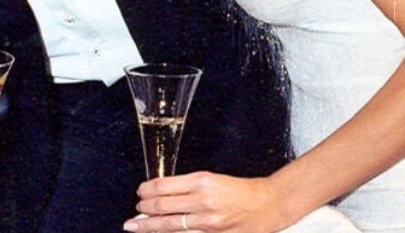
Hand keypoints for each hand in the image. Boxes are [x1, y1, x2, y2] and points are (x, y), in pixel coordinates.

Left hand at [125, 172, 293, 232]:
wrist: (269, 204)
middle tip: (136, 211)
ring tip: (135, 225)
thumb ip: (186, 186)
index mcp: (200, 181)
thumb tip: (161, 192)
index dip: (145, 190)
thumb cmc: (241, 190)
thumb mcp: (211, 178)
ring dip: (148, 226)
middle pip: (161, 206)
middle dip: (143, 209)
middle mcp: (202, 200)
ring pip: (169, 225)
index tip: (140, 192)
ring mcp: (208, 221)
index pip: (162, 186)